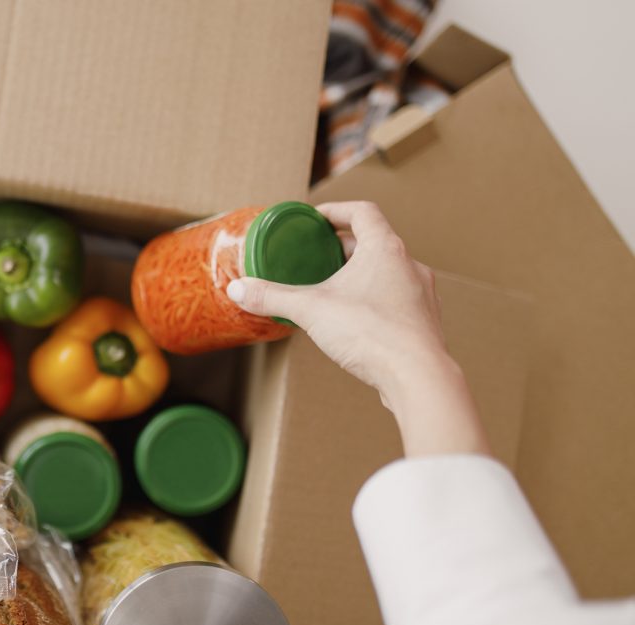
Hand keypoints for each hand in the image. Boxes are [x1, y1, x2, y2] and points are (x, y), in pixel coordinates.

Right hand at [226, 201, 488, 456]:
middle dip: (343, 247)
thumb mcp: (310, 310)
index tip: (316, 219)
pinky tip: (356, 320)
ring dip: (362, 274)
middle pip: (374, 242)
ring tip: (334, 289)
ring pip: (388, 272)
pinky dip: (375, 300)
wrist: (417, 376)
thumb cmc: (371, 334)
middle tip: (317, 256)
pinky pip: (397, 299)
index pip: (362, 212)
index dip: (336, 210)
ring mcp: (421, 294)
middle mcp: (409, 265)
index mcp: (385, 249)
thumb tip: (238, 290)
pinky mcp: (424, 321)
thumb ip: (272, 297)